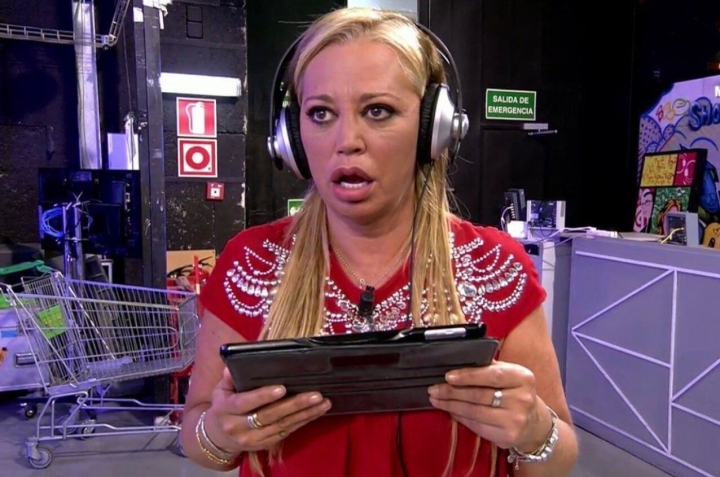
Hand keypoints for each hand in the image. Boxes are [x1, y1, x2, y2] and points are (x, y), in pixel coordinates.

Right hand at [203, 367, 331, 453]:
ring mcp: (252, 439)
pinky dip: (302, 422)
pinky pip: (286, 434)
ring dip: (305, 415)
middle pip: (270, 416)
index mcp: (226, 410)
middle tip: (316, 394)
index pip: (245, 403)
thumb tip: (233, 366)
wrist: (217, 436)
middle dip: (295, 405)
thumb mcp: (220, 389)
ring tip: (323, 403)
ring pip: (282, 426)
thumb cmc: (223, 406)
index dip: (264, 396)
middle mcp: (238, 427)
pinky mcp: (263, 445)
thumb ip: (229, 378)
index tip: (283, 388)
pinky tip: (315, 413)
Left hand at [428, 360, 551, 451]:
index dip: (468, 376)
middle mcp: (522, 399)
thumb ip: (489, 367)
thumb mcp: (510, 375)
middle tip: (434, 389)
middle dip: (452, 392)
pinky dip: (460, 418)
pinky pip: (477, 426)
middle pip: (479, 395)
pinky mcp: (507, 437)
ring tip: (436, 399)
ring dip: (451, 405)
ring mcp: (515, 420)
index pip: (492, 375)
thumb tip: (457, 363)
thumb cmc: (515, 392)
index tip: (448, 376)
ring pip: (474, 412)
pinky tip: (450, 411)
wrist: (534, 423)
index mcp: (523, 378)